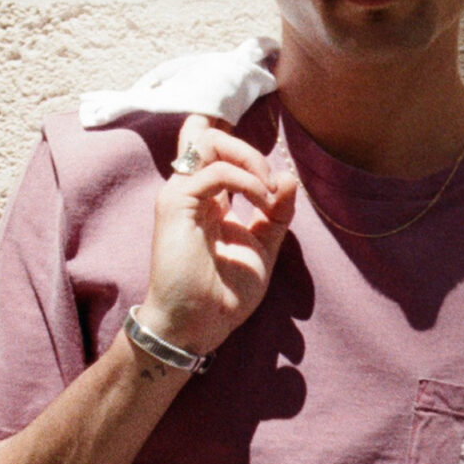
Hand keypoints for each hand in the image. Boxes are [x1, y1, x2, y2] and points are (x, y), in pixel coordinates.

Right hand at [141, 115, 297, 359]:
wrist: (200, 326)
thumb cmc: (224, 294)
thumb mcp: (263, 247)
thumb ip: (276, 213)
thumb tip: (289, 177)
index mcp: (209, 200)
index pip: (215, 151)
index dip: (242, 149)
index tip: (273, 180)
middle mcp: (192, 193)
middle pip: (211, 137)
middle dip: (251, 152)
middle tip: (273, 185)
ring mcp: (180, 196)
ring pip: (209, 142)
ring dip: (250, 159)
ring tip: (269, 192)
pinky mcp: (174, 205)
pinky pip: (214, 172)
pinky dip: (246, 180)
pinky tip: (262, 201)